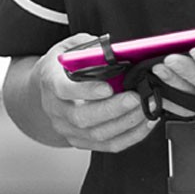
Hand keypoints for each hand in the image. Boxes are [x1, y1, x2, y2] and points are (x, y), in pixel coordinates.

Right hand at [35, 33, 158, 151]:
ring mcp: (67, 128)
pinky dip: (130, 136)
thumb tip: (113, 50)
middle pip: (82, 117)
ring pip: (97, 134)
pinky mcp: (80, 141)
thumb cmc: (64, 67)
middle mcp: (56, 109)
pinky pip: (108, 145)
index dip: (86, 91)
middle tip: (135, 98)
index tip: (107, 88)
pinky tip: (143, 123)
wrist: (49, 90)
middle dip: (113, 109)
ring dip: (126, 123)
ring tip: (145, 108)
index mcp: (51, 82)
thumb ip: (89, 48)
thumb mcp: (71, 48)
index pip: (64, 90)